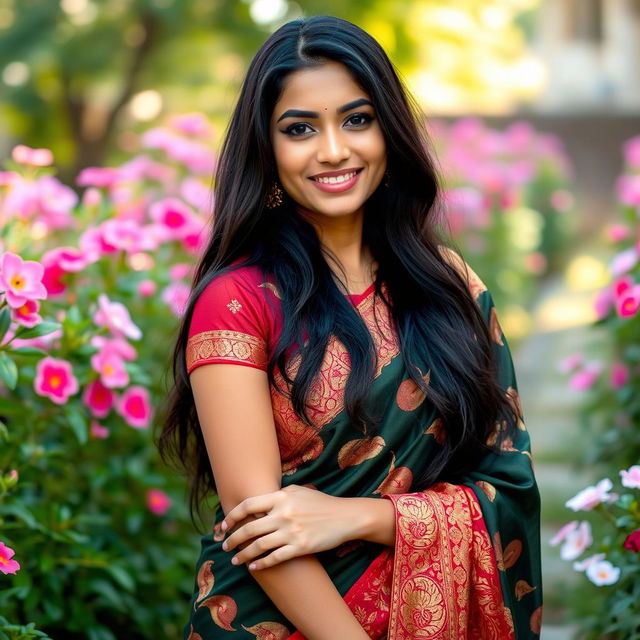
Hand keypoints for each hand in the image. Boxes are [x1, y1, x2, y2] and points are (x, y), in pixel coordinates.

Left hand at [220, 485, 355, 570]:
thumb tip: (258, 504)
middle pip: (249, 528)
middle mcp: (283, 514)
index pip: (248, 505)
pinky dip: (261, 564)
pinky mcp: (300, 547)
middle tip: (225, 547)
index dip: (232, 516)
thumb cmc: (320, 503)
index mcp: (281, 497)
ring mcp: (292, 531)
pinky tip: (254, 567)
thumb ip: (278, 495)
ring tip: (236, 560)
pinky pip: (275, 558)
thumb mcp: (298, 491)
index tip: (224, 525)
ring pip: (259, 546)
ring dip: (243, 554)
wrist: (345, 517)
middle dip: (233, 539)